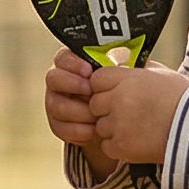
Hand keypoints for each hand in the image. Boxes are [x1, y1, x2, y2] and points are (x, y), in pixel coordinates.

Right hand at [45, 50, 118, 181]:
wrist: (115, 117)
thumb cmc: (120, 89)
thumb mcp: (123, 75)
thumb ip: (123, 66)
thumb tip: (135, 63)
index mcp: (72, 64)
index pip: (63, 57)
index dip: (73, 63)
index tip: (90, 71)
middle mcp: (59, 81)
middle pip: (53, 78)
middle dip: (72, 85)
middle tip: (90, 92)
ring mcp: (55, 102)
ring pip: (56, 106)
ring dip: (78, 111)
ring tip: (97, 116)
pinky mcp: (57, 124)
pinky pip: (61, 128)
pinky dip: (78, 131)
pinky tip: (94, 131)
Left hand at [87, 60, 188, 164]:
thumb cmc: (183, 101)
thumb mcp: (164, 74)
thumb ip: (140, 69)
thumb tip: (125, 65)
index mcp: (127, 79)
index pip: (96, 79)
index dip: (103, 87)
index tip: (112, 92)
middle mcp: (118, 100)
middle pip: (94, 104)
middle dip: (105, 109)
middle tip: (125, 113)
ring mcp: (118, 124)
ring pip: (100, 126)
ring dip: (112, 128)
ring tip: (135, 128)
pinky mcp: (120, 147)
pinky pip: (106, 146)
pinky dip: (116, 146)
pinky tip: (134, 141)